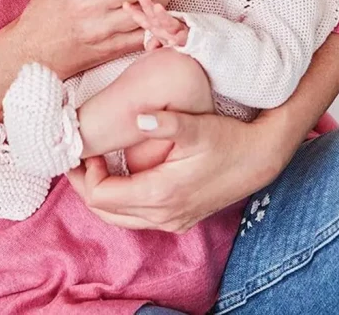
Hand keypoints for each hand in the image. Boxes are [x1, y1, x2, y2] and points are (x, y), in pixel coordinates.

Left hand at [67, 111, 279, 232]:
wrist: (260, 158)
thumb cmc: (228, 139)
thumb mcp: (197, 126)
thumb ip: (167, 122)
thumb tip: (138, 116)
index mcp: (161, 194)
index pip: (102, 196)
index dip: (84, 174)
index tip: (83, 149)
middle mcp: (164, 215)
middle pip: (105, 212)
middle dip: (85, 186)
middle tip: (78, 158)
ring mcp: (173, 221)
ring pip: (121, 218)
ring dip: (103, 194)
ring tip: (95, 163)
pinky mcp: (181, 218)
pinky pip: (138, 217)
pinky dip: (122, 199)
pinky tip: (122, 172)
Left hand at [123, 0, 188, 49]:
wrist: (203, 43)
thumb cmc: (183, 41)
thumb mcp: (167, 41)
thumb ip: (156, 42)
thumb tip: (149, 46)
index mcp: (161, 27)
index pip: (146, 19)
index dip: (135, 12)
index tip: (125, 4)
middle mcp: (168, 27)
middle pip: (156, 16)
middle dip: (148, 6)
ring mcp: (179, 31)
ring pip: (169, 23)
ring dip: (162, 16)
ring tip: (157, 8)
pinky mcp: (189, 39)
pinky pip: (182, 39)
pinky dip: (177, 39)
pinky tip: (172, 41)